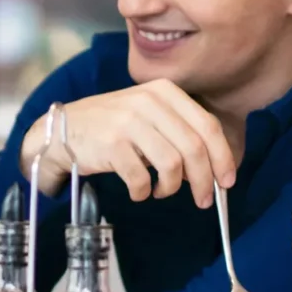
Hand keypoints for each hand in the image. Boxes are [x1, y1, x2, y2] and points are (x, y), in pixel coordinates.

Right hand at [19, 79, 236, 207]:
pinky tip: (139, 191)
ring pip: (171, 164)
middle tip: (204, 200)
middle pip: (194, 147)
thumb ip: (180, 132)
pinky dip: (143, 191)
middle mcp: (149, 101)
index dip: (223, 157)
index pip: (207, 125)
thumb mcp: (149, 114)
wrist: (64, 129)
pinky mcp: (111, 143)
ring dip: (171, 187)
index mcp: (165, 92)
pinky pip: (141, 177)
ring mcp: (129, 121)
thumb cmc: (114, 127)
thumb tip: (212, 168)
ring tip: (161, 191)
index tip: (227, 180)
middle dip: (203, 180)